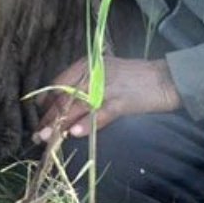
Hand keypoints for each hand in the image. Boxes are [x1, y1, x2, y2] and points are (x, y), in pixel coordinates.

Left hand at [32, 56, 180, 142]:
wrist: (166, 79)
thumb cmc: (136, 79)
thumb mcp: (105, 74)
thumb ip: (86, 86)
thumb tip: (64, 108)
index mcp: (88, 63)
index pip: (59, 83)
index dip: (46, 102)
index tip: (39, 117)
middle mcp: (95, 72)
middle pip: (65, 97)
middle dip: (49, 118)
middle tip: (37, 136)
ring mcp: (108, 86)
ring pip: (77, 107)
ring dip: (60, 125)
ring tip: (47, 139)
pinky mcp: (123, 101)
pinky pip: (101, 114)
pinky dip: (88, 124)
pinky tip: (75, 134)